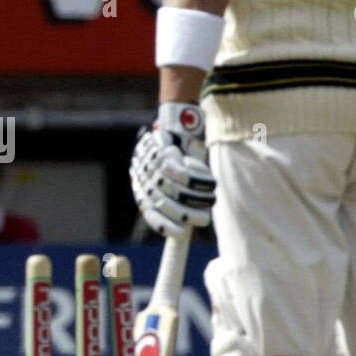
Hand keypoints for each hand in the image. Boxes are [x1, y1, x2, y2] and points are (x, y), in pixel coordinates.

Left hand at [130, 102, 214, 235]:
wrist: (175, 121)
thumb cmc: (180, 154)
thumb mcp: (175, 178)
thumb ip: (180, 197)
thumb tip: (191, 221)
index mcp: (144, 191)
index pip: (151, 214)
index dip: (166, 226)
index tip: (182, 234)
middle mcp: (144, 179)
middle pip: (165, 204)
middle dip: (188, 214)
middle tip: (205, 216)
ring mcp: (151, 166)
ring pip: (175, 190)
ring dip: (197, 196)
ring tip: (210, 195)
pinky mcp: (161, 151)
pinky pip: (181, 173)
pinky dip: (196, 178)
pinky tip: (205, 177)